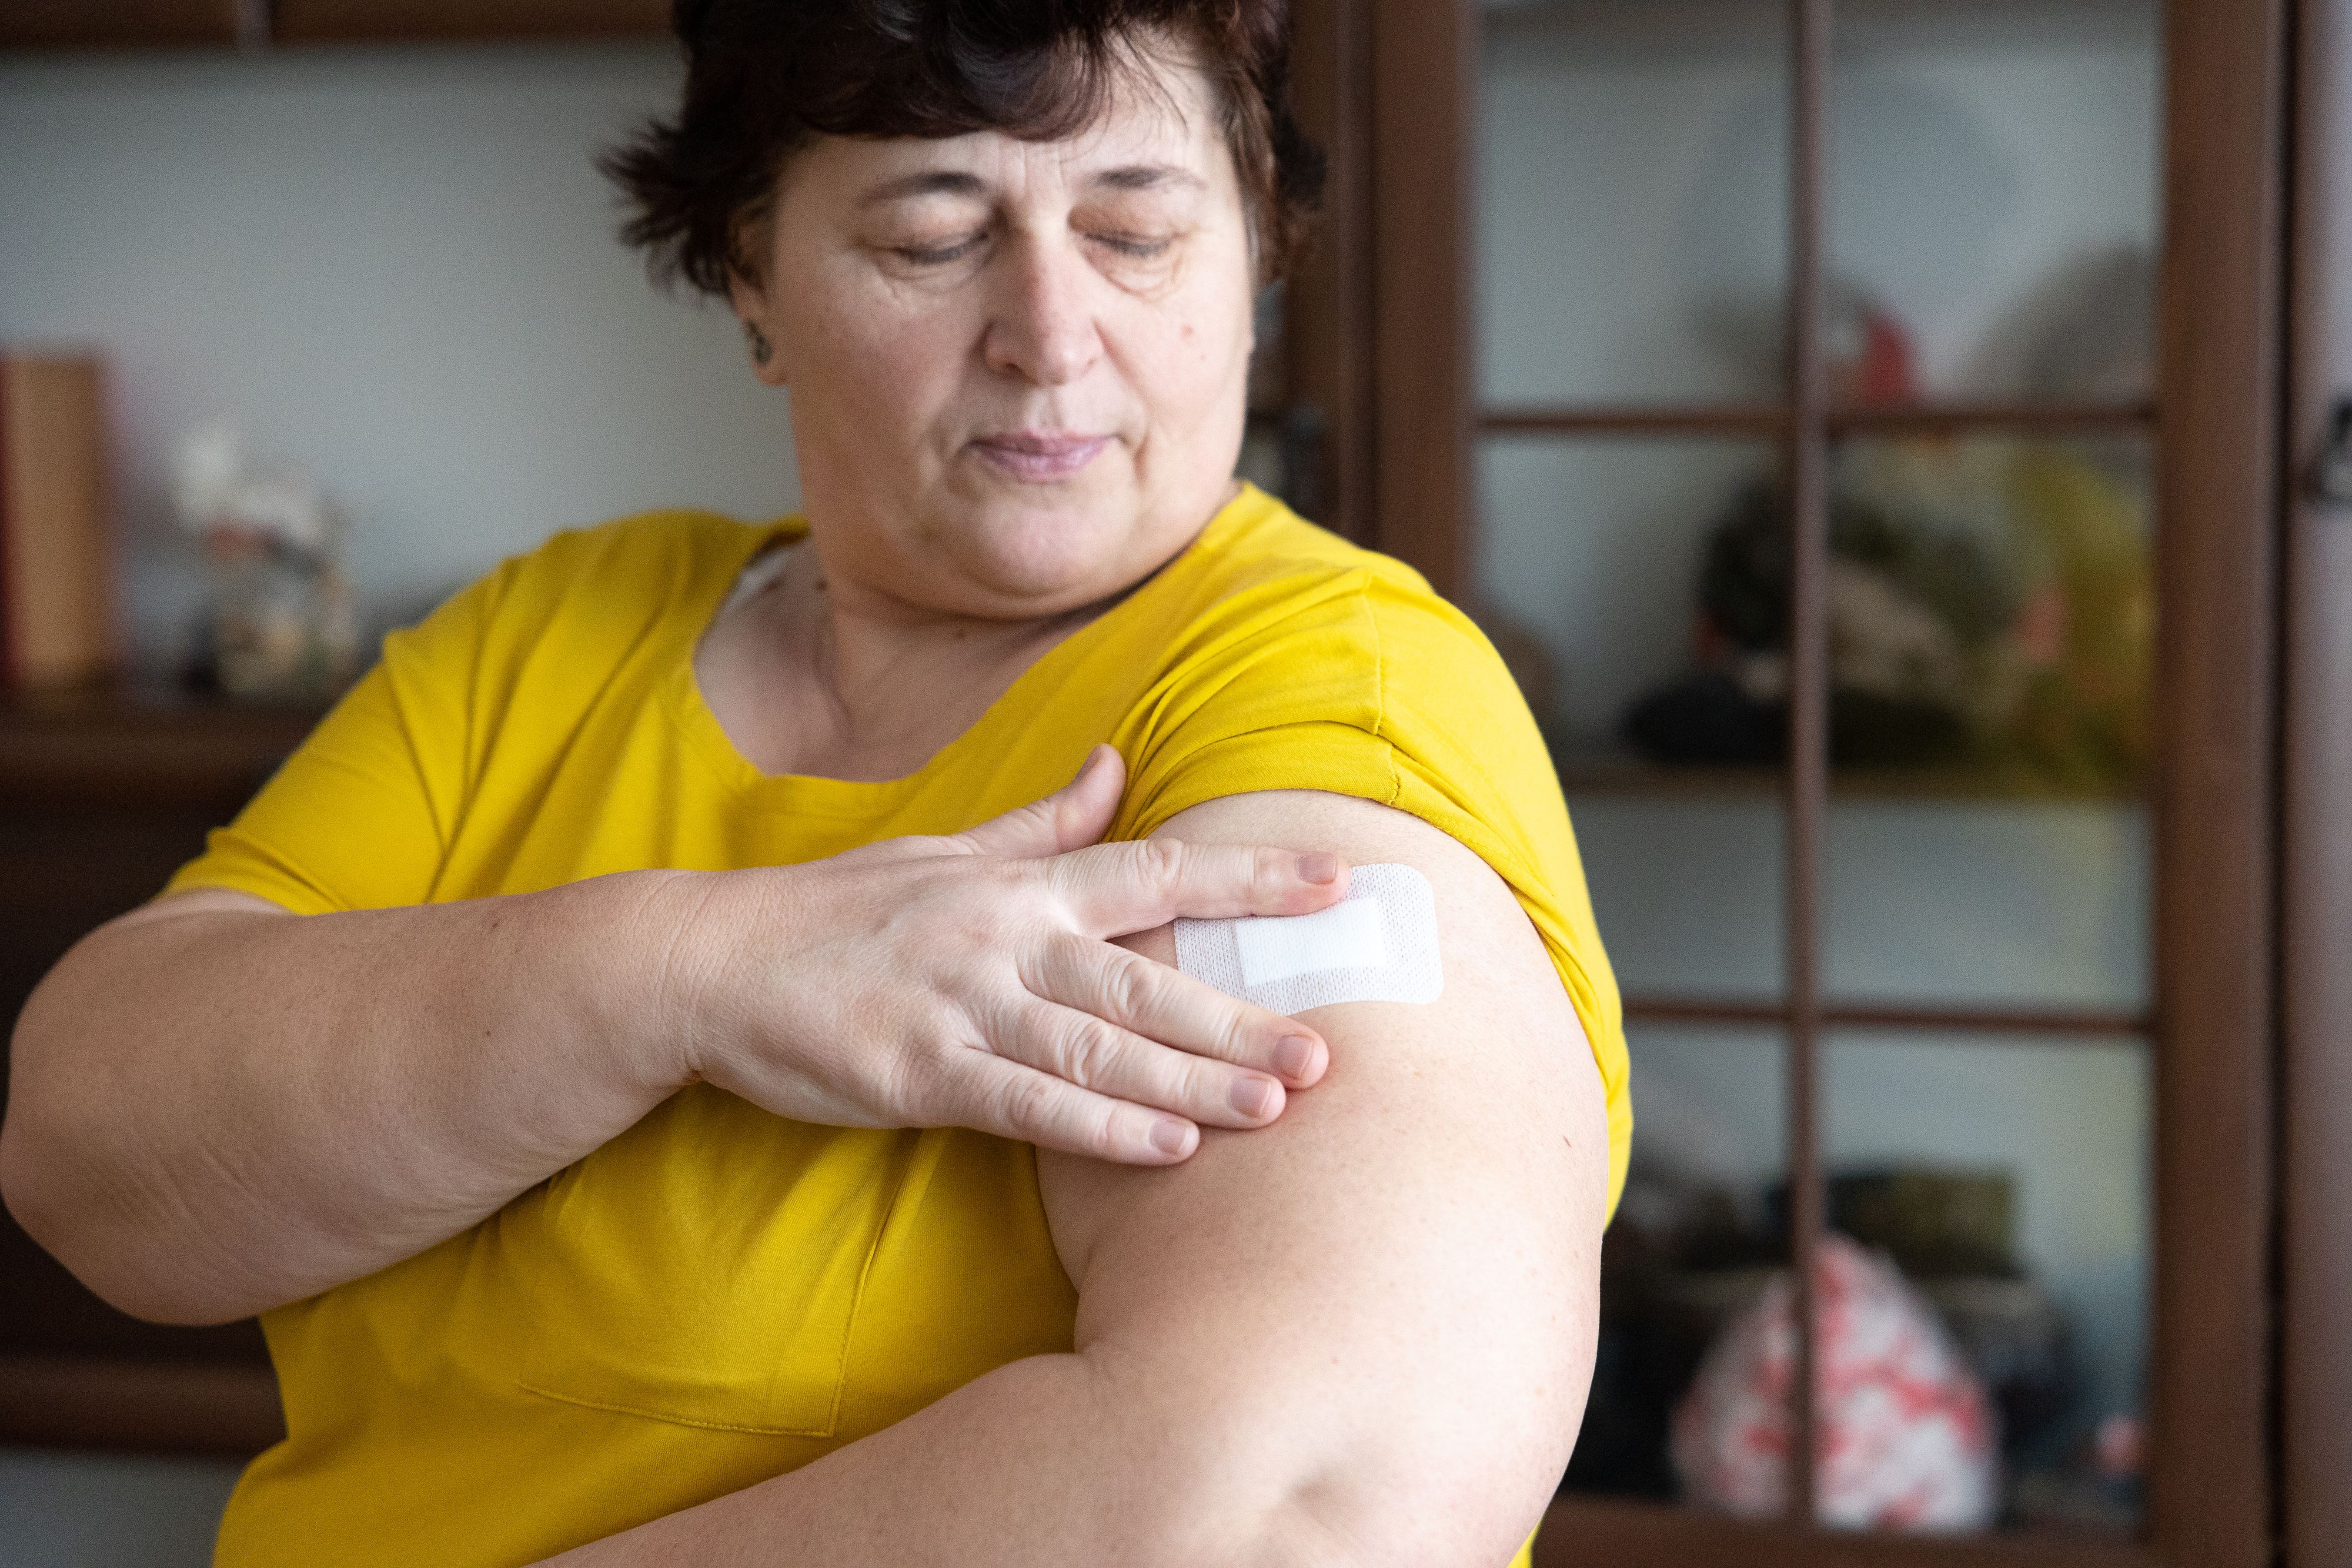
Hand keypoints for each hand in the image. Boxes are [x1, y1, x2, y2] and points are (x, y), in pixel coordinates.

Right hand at [670, 746, 1344, 1162]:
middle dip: (1238, 1016)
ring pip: (1098, 1046)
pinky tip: (1167, 1148)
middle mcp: (1003, 939)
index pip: (1157, 871)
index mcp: (1019, 885)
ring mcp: (961, 1007)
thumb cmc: (838, 912)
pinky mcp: (919, 1074)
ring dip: (1190, 1080)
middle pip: (1144, 977)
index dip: (1251, 878)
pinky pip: (1028, 1104)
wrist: (711, 963)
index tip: (1337, 884)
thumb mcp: (943, 853)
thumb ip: (1042, 824)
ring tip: (1273, 1108)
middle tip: (1326, 1052)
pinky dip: (1100, 1125)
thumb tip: (1114, 763)